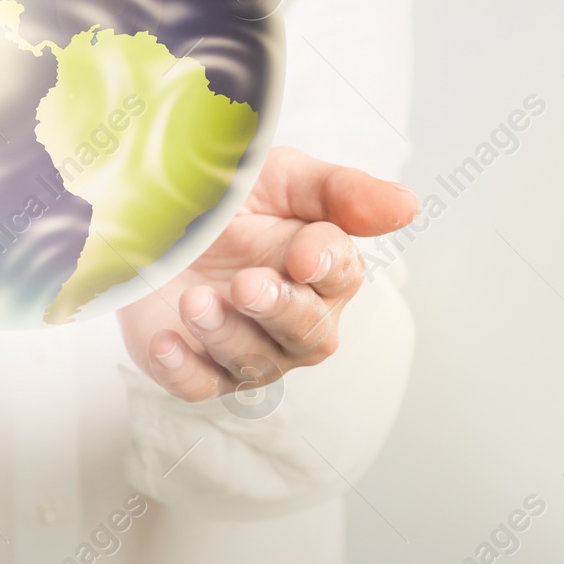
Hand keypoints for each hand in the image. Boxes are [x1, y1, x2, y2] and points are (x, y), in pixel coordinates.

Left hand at [116, 146, 418, 401]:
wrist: (155, 217)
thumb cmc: (230, 200)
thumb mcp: (282, 177)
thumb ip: (341, 191)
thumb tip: (408, 206)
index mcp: (323, 269)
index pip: (341, 274)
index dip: (325, 265)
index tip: (301, 254)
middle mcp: (293, 319)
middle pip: (307, 333)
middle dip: (279, 310)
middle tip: (247, 284)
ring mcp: (246, 348)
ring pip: (254, 363)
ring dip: (227, 335)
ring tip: (195, 300)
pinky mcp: (195, 366)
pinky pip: (198, 386)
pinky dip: (183, 370)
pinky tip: (165, 344)